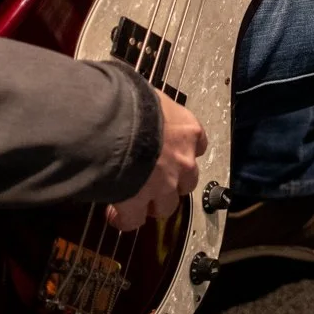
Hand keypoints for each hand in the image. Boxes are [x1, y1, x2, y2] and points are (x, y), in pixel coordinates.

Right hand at [106, 92, 205, 230]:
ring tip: (134, 199)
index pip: (198, 145)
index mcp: (188, 130)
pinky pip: (134, 219)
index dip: (184, 151)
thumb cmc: (129, 101)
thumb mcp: (146, 93)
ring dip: (152, 204)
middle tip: (153, 180)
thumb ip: (147, 104)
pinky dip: (126, 219)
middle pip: (187, 181)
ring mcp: (165, 184)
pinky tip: (115, 215)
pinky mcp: (140, 202)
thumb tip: (130, 94)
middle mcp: (183, 160)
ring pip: (166, 206)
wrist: (115, 124)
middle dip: (172, 183)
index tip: (171, 152)